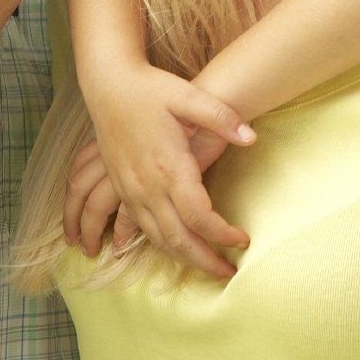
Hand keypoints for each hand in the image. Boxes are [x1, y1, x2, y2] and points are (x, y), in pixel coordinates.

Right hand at [70, 62, 254, 277]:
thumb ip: (222, 117)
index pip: (198, 215)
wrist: (108, 84)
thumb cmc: (151, 89)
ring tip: (208, 268)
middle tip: (229, 274)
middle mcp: (146, 186)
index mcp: (168, 167)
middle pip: (177, 238)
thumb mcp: (188, 96)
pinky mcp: (122, 188)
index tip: (243, 240)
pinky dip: (158, 245)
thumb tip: (251, 138)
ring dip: (182, 258)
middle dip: (203, 261)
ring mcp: (130, 190)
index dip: (221, 233)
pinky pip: (139, 228)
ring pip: (156, 238)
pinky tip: (173, 251)